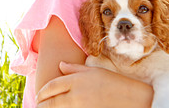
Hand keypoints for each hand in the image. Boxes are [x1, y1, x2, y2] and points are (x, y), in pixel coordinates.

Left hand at [36, 61, 152, 107]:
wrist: (130, 98)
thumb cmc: (112, 82)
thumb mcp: (93, 71)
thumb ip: (74, 69)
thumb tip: (60, 65)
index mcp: (76, 80)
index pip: (53, 86)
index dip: (43, 91)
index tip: (39, 94)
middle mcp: (75, 94)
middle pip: (52, 101)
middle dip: (42, 103)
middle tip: (38, 104)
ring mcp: (80, 107)